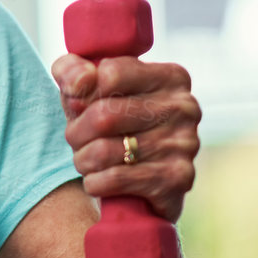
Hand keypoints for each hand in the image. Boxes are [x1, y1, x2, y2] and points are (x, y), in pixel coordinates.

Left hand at [53, 55, 201, 222]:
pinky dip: (95, 182)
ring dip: (83, 160)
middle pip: (104, 115)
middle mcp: (185, 107)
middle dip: (76, 132)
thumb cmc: (106, 121)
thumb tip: (81, 82)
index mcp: (169, 77)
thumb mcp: (84, 87)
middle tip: (75, 140)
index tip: (78, 106)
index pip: (110, 74)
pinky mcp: (178, 179)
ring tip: (87, 160)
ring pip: (104, 150)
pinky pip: (115, 179)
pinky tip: (99, 180)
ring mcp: (186, 144)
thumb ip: (72, 70)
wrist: (136, 187)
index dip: (81, 94)